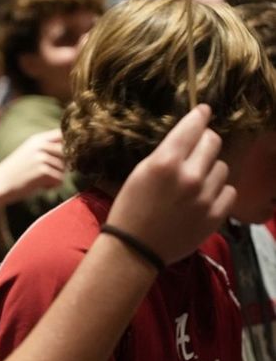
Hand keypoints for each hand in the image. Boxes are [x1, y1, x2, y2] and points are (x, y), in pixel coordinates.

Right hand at [0, 129, 65, 216]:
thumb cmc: (16, 171)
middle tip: (49, 173)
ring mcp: (42, 157)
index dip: (69, 144)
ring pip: (64, 169)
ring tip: (39, 180)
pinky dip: (52, 186)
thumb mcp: (29, 152)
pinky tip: (39, 186)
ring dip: (55, 178)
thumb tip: (73, 150)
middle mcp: (41, 145)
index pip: (63, 134)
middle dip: (63, 165)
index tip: (66, 155)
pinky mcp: (43, 171)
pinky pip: (59, 180)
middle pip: (67, 153)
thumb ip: (47, 148)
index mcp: (38, 139)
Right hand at [108, 105, 234, 264]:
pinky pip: (229, 191)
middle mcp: (190, 176)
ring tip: (195, 182)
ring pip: (222, 167)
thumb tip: (190, 136)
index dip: (200, 115)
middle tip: (195, 151)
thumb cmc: (130, 208)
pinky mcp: (215, 216)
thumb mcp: (141, 172)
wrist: (135, 249)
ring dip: (210, 169)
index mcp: (166, 162)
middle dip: (204, 142)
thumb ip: (167, 153)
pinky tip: (203, 197)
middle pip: (213, 142)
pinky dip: (218, 191)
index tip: (203, 111)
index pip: (193, 126)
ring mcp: (205, 197)